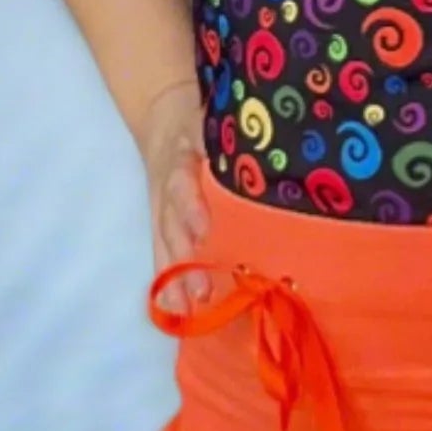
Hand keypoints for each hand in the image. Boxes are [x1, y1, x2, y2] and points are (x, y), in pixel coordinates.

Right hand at [141, 80, 213, 311]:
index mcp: (180, 159)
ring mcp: (161, 212)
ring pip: (166, 248)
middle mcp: (167, 191)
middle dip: (187, 260)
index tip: (205, 230)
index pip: (181, 184)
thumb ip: (235, 138)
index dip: (191, 208)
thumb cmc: (199, 124)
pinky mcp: (161, 227)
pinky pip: (163, 256)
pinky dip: (169, 284)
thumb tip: (270, 151)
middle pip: (173, 228)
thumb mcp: (212, 121)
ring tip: (190, 307)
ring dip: (177, 279)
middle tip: (204, 290)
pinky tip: (178, 310)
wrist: (162, 120)